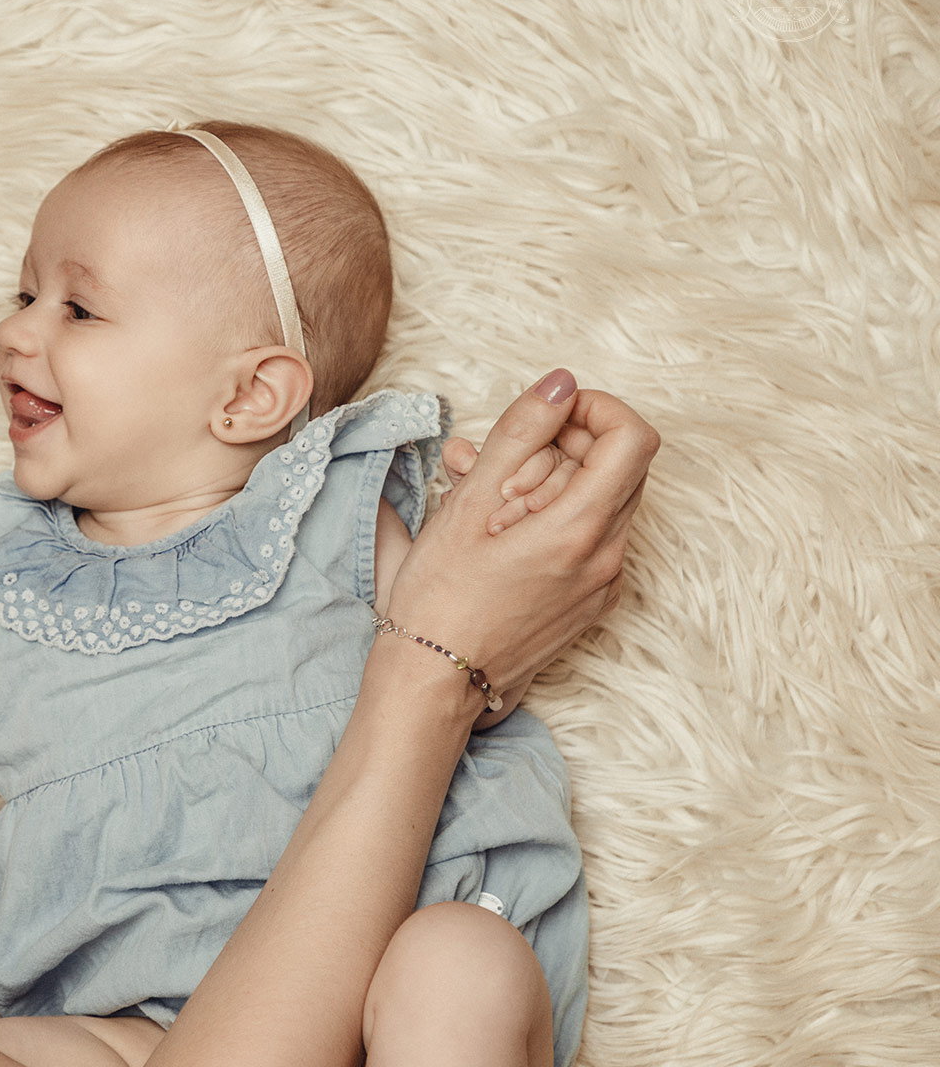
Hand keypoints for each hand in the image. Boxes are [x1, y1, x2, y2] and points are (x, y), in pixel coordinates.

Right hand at [384, 370, 659, 704]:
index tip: (546, 414)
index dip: (593, 409)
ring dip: (547, 480)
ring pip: (597, 501)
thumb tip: (562, 383)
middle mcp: (607, 558)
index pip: (633, 437)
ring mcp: (603, 584)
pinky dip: (549, 516)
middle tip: (497, 459)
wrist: (435, 683)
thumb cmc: (439, 599)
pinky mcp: (589, 602)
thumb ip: (521, 434)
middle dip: (561, 445)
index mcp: (581, 530)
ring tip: (481, 488)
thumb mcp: (469, 504)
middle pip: (618, 466)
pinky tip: (496, 525)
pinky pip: (585, 537)